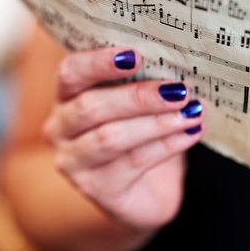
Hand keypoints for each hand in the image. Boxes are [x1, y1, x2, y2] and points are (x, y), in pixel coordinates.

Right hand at [43, 48, 203, 229]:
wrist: (146, 194)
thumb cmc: (140, 137)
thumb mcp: (138, 105)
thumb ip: (146, 83)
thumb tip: (178, 65)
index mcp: (65, 96)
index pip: (70, 73)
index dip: (97, 62)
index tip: (135, 56)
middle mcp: (59, 128)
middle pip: (90, 107)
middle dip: (137, 97)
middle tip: (178, 90)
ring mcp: (72, 162)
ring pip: (111, 137)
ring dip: (156, 123)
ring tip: (190, 113)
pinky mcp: (95, 188)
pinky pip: (132, 162)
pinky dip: (166, 146)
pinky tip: (190, 134)